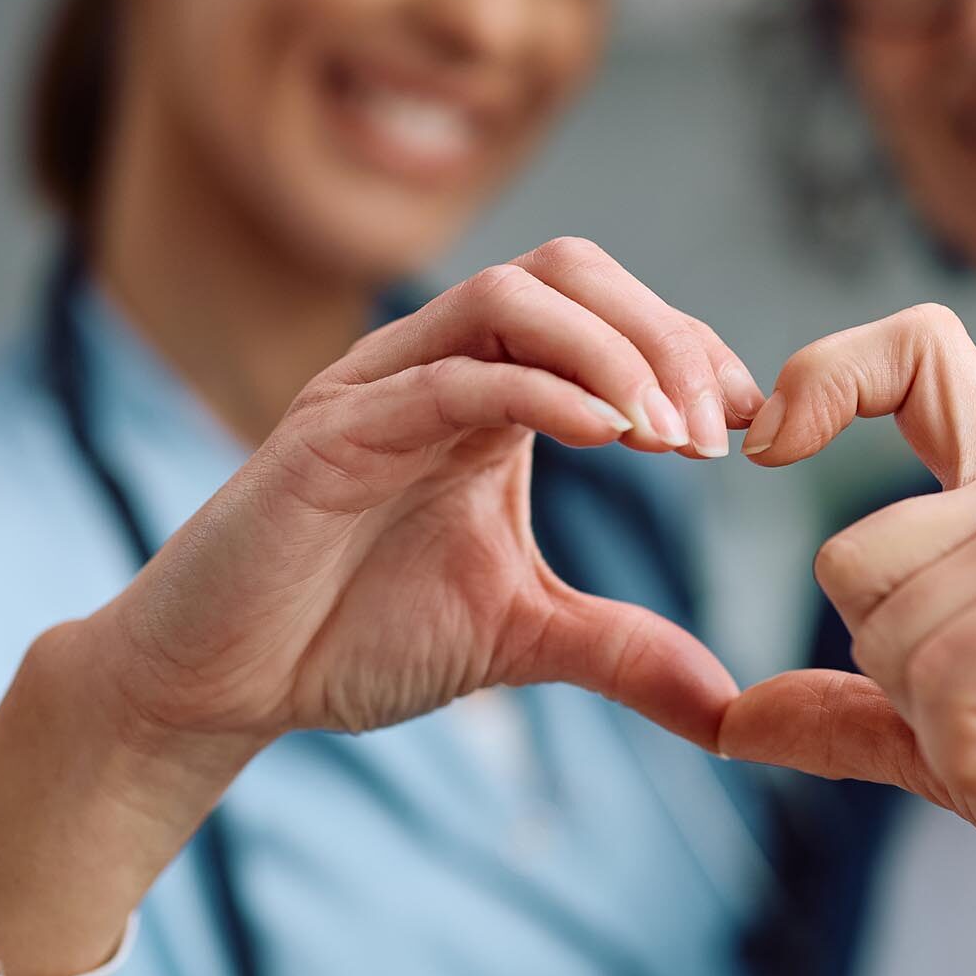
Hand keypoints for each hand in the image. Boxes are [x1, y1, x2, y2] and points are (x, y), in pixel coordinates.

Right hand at [100, 237, 763, 756]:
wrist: (223, 684)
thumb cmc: (357, 635)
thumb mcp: (522, 636)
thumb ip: (622, 649)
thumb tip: (728, 704)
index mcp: (490, 393)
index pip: (608, 318)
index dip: (690, 351)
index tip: (752, 425)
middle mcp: (441, 366)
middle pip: (571, 271)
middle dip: (663, 335)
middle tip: (718, 429)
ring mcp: (384, 385)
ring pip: (514, 295)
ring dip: (615, 352)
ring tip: (674, 438)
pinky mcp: (334, 428)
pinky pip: (452, 374)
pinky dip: (542, 389)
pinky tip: (607, 437)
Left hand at [721, 304, 975, 956]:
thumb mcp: (948, 743)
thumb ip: (847, 710)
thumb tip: (726, 719)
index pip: (913, 356)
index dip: (825, 376)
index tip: (770, 444)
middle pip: (850, 558)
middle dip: (895, 673)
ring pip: (886, 626)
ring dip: (941, 725)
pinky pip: (946, 677)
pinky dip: (973, 754)